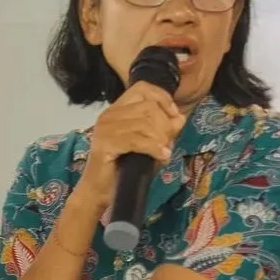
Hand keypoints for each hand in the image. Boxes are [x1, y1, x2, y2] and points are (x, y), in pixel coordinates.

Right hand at [74, 80, 183, 213]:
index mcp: (118, 109)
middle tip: (167, 143)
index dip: (163, 98)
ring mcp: (105, 128)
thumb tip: (180, 117)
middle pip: (148, 106)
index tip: (174, 116)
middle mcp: (109, 114)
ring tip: (163, 152)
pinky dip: (154, 148)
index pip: (142, 88)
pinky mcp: (105, 144)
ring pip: (144, 122)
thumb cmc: (125, 168)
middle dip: (165, 125)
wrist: (100, 192)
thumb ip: (165, 130)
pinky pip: (137, 139)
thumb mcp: (151, 145)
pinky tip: (161, 156)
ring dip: (161, 138)